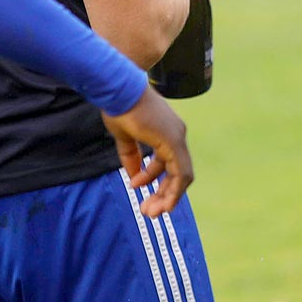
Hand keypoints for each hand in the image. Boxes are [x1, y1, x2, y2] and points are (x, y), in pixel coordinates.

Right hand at [103, 87, 192, 217]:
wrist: (118, 90)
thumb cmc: (119, 107)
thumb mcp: (125, 137)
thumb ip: (131, 156)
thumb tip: (134, 177)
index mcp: (167, 133)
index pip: (168, 163)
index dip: (154, 179)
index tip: (137, 187)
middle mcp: (177, 135)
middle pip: (177, 173)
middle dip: (162, 193)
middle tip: (149, 211)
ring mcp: (177, 138)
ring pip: (182, 176)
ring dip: (167, 197)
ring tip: (151, 212)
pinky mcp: (174, 141)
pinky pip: (181, 172)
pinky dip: (173, 190)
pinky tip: (160, 202)